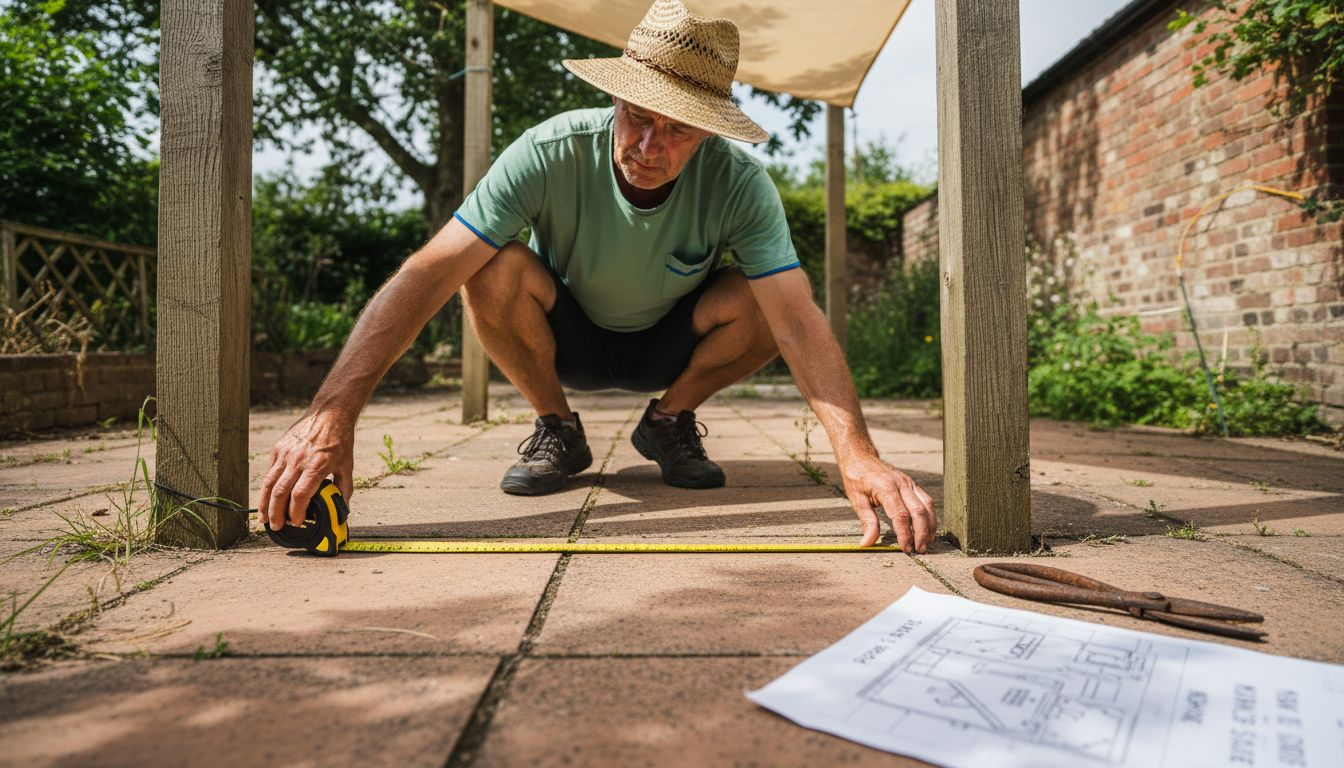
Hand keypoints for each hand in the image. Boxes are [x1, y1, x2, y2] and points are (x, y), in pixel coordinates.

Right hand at [259, 411, 354, 530]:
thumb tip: (343, 509)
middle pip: (280, 492)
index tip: (297, 522)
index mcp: (317, 465)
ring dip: (265, 504)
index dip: (296, 512)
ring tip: (265, 519)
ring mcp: (286, 453)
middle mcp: (299, 460)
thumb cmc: (340, 440)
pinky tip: (266, 499)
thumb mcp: (347, 465)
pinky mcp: (279, 448)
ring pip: (269, 483)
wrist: (330, 413)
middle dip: (276, 514)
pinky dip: (266, 488)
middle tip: (278, 527)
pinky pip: (270, 472)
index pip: (300, 494)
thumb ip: (344, 488)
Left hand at [839, 453, 936, 552]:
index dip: (905, 534)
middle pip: (918, 511)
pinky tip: (928, 528)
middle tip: (919, 550)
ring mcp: (909, 482)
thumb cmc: (856, 478)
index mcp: (886, 488)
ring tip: (926, 542)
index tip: (905, 548)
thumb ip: (867, 522)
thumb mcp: (856, 500)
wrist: (860, 457)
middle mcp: (901, 484)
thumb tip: (867, 544)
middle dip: (921, 533)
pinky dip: (930, 515)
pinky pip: (926, 500)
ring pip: (927, 505)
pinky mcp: (912, 484)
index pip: (901, 515)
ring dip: (929, 526)